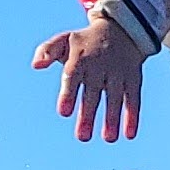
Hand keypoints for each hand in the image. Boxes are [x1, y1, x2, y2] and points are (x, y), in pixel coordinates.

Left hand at [36, 16, 143, 142]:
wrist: (120, 30)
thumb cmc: (84, 43)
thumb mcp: (63, 40)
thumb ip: (46, 51)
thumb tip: (35, 65)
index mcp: (79, 57)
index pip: (72, 75)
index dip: (68, 94)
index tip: (64, 113)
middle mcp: (100, 65)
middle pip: (93, 92)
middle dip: (88, 114)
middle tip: (82, 137)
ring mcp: (118, 72)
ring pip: (115, 97)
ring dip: (112, 118)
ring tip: (108, 139)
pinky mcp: (133, 78)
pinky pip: (133, 98)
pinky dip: (132, 115)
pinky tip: (129, 134)